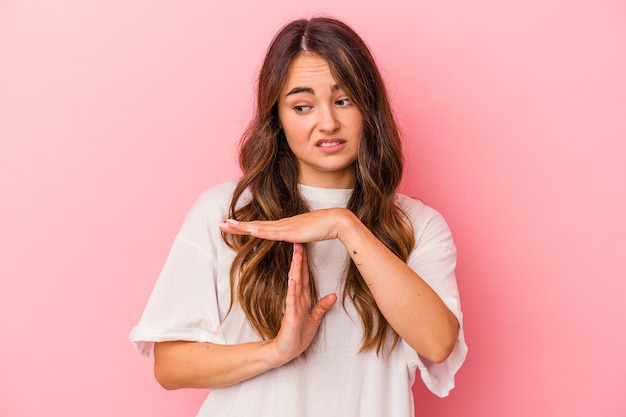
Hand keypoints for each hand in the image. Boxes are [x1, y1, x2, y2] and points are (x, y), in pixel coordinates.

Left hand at [218, 208, 352, 242]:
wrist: (337, 221)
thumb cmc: (326, 227)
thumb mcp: (308, 234)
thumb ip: (301, 237)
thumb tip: (297, 241)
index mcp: (285, 226)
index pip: (261, 226)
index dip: (246, 226)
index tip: (232, 225)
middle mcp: (282, 224)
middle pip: (255, 225)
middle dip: (236, 225)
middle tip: (219, 224)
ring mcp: (285, 227)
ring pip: (258, 227)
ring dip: (241, 227)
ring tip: (225, 226)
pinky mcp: (290, 232)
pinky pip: (270, 233)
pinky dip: (257, 231)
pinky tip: (246, 230)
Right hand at [268, 243, 336, 364]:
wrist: (285, 352)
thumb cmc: (297, 336)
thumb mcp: (314, 319)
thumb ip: (322, 306)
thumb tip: (334, 295)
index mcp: (302, 298)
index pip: (303, 275)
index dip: (304, 261)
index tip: (305, 246)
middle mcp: (296, 299)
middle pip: (298, 274)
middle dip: (299, 258)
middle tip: (299, 241)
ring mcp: (292, 306)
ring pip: (294, 283)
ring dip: (295, 268)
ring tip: (296, 253)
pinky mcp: (290, 315)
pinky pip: (291, 300)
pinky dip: (292, 289)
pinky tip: (292, 278)